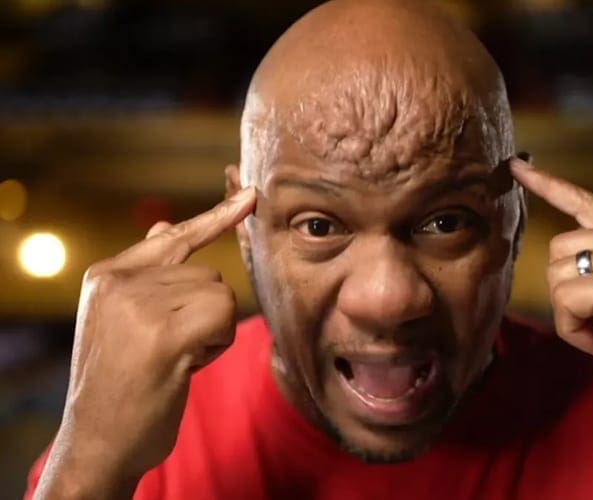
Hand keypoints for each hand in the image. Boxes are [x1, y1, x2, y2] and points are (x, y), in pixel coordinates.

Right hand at [36, 187, 255, 498]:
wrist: (98, 441)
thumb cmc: (120, 382)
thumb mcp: (122, 320)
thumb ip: (147, 275)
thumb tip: (164, 227)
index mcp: (107, 276)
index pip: (174, 238)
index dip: (217, 217)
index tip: (252, 194)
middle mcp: (119, 283)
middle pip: (208, 275)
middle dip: (205, 315)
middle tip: (171, 351)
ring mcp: (138, 306)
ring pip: (221, 295)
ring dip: (212, 332)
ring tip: (174, 360)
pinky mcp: (162, 334)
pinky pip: (223, 317)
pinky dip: (217, 344)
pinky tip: (184, 366)